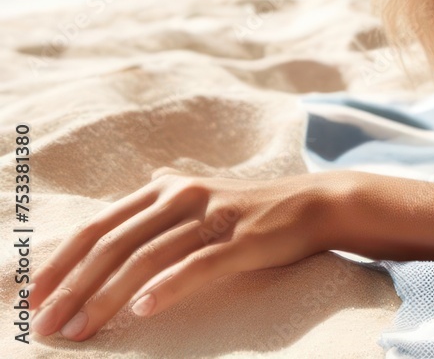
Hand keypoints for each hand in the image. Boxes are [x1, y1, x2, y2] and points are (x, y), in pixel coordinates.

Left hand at [27, 168, 329, 340]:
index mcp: (169, 188)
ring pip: (148, 258)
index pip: (101, 225)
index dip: (63, 261)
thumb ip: (170, 193)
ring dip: (107, 297)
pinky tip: (142, 310)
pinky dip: (166, 288)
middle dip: (74, 287)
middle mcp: (185, 196)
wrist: (315, 204)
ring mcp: (214, 216)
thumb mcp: (206, 193)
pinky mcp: (242, 239)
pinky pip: (198, 265)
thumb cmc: (253, 208)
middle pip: (115, 243)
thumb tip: (144, 186)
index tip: (33, 298)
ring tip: (81, 332)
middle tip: (46, 327)